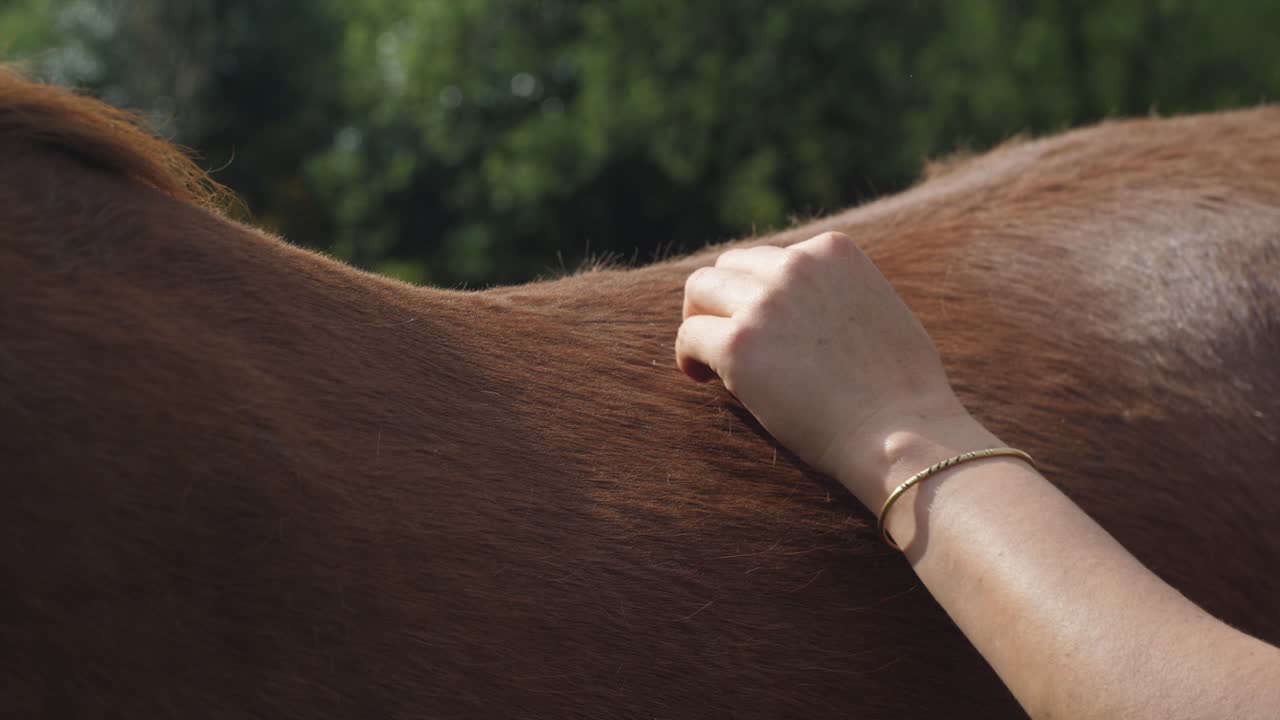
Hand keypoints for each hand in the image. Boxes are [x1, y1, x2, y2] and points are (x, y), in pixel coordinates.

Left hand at [675, 232, 981, 505]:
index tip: (762, 325)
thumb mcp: (879, 310)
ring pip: (700, 290)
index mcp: (833, 250)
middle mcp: (795, 265)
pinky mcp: (737, 345)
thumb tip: (807, 303)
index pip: (772, 257)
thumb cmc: (901, 391)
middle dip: (723, 300)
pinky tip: (702, 378)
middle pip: (729, 266)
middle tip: (724, 338)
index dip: (758, 292)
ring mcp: (763, 304)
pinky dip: (689, 357)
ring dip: (700, 320)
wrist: (900, 434)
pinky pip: (690, 336)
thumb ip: (839, 291)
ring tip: (708, 358)